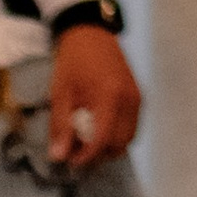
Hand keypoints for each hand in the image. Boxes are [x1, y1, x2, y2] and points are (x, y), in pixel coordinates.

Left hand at [49, 25, 138, 169]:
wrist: (91, 34)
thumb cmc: (73, 61)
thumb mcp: (60, 92)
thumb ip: (60, 126)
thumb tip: (58, 156)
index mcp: (109, 97)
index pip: (102, 140)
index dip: (86, 157)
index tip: (70, 162)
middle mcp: (129, 100)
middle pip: (119, 144)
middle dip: (99, 155)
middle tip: (77, 154)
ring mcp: (137, 98)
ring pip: (129, 138)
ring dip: (109, 147)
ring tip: (87, 143)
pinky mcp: (139, 96)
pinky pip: (132, 126)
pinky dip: (117, 134)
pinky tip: (99, 129)